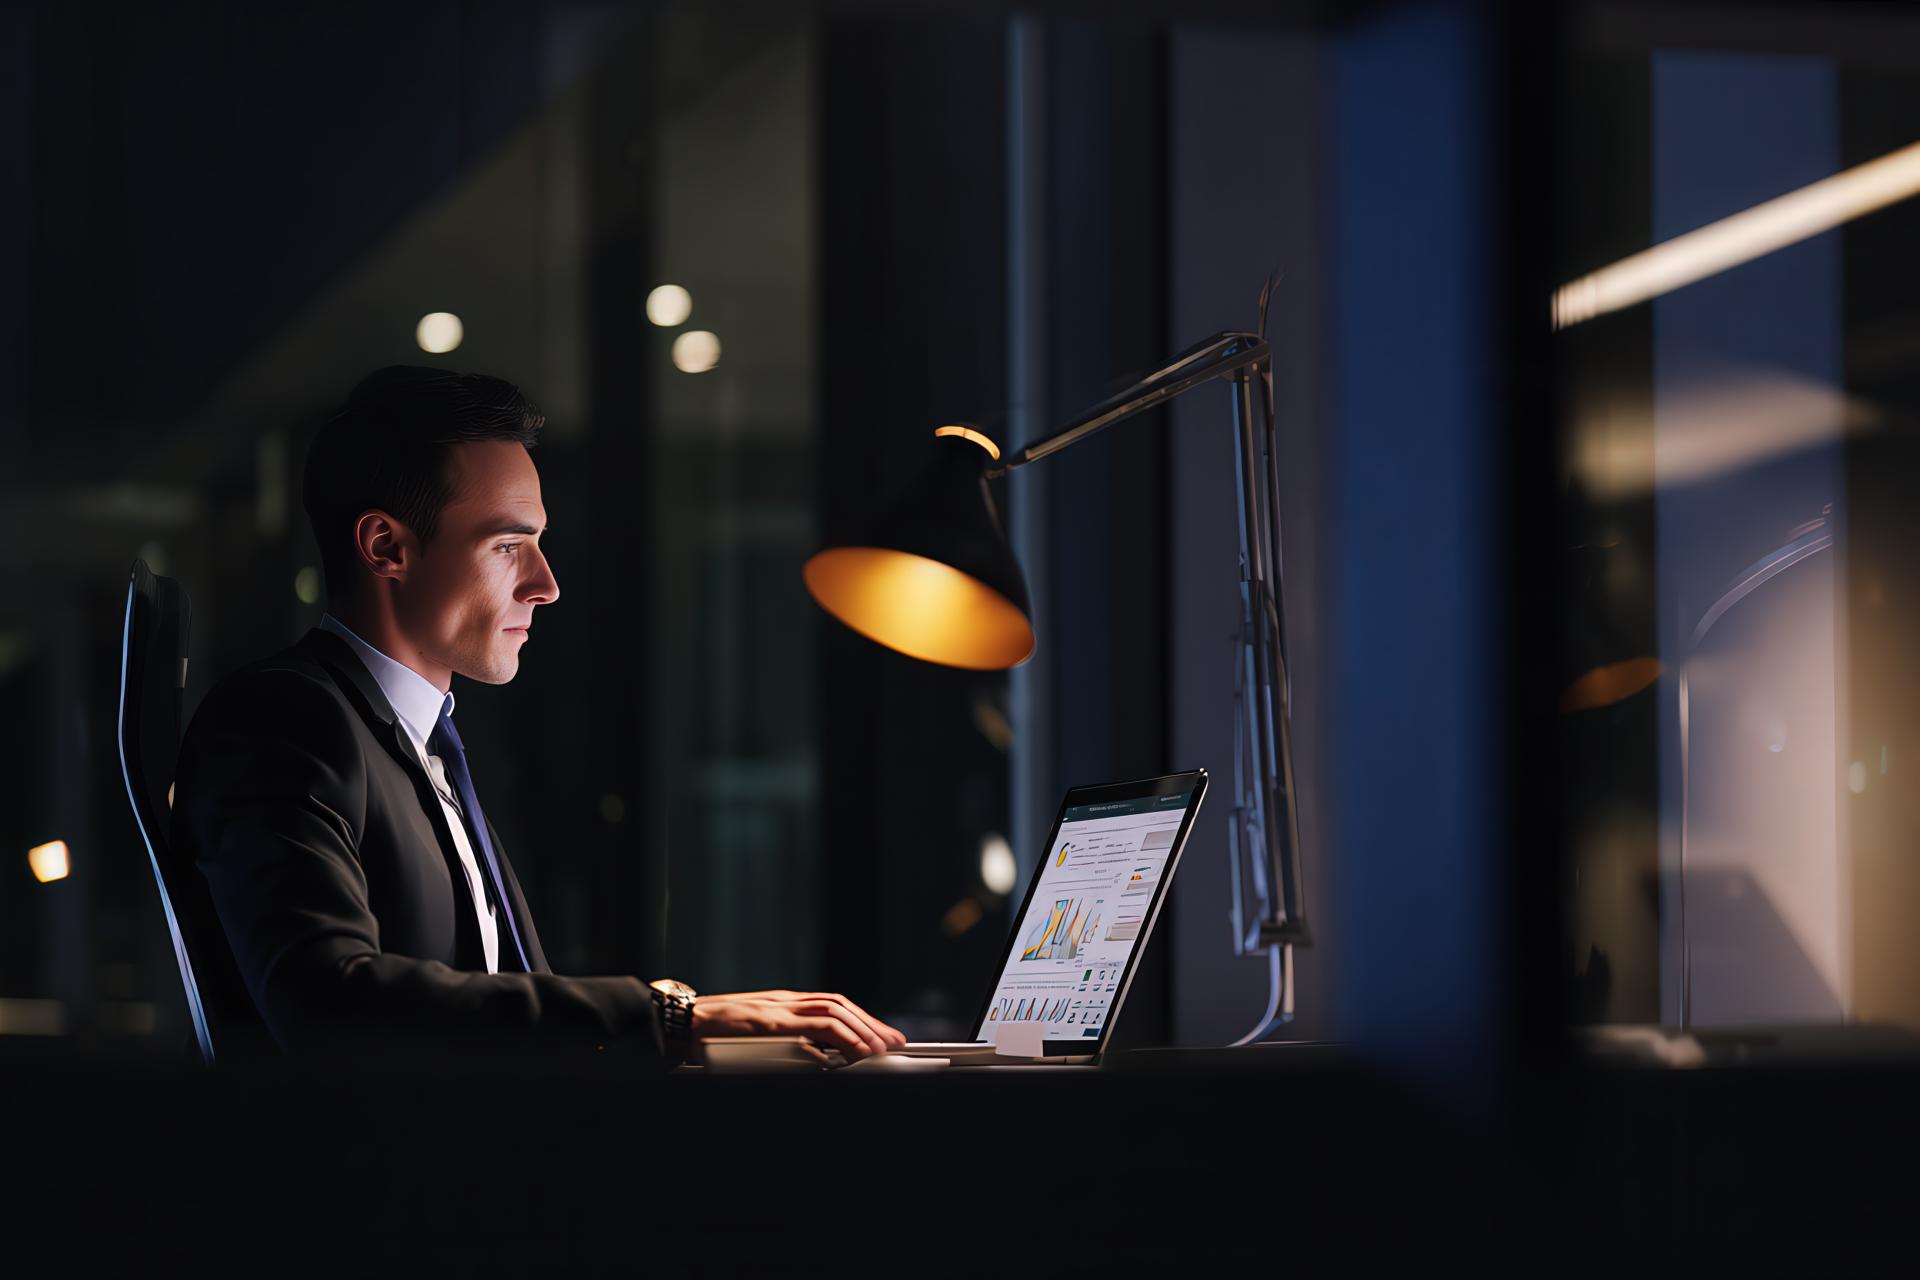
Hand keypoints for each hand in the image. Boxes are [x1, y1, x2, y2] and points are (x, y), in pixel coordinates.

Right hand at [691, 989, 906, 1063]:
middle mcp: (785, 1002)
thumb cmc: (713, 1036)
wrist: (680, 1024)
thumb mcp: (756, 1038)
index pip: (833, 1004)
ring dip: (861, 1031)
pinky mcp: (769, 1023)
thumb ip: (786, 1044)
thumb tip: (820, 1062)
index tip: (882, 1036)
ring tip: (880, 1050)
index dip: (862, 1018)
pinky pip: (812, 1028)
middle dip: (871, 1023)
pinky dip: (837, 1039)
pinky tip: (851, 1053)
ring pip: (832, 1012)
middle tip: (895, 1043)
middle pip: (839, 1004)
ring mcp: (777, 1010)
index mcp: (784, 1005)